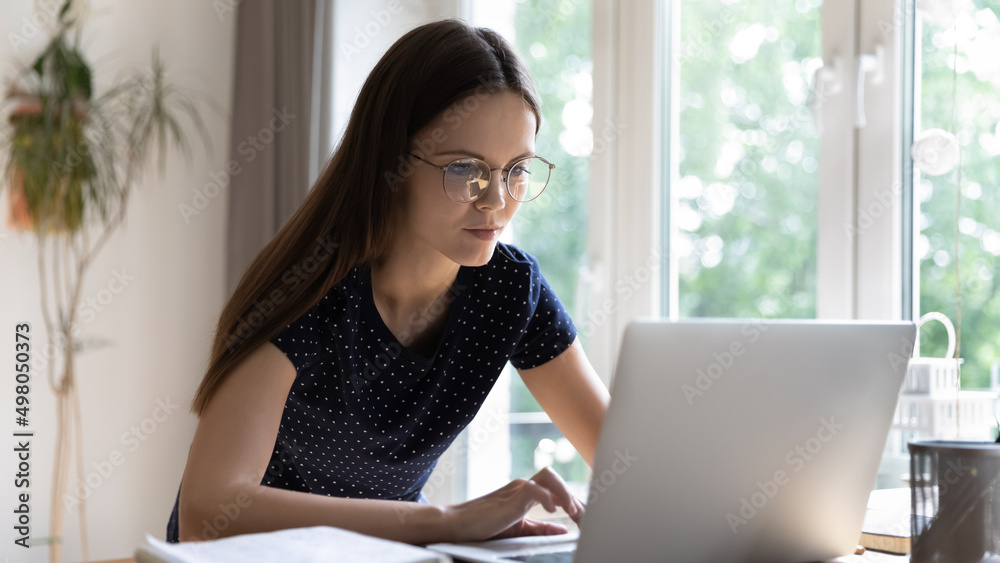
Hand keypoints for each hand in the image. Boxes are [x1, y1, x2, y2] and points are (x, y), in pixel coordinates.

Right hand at [443, 466, 584, 541]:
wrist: (456, 525)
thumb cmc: (482, 527)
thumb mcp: (519, 530)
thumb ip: (540, 529)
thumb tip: (562, 530)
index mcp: (525, 492)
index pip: (556, 489)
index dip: (573, 502)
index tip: (583, 519)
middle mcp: (523, 486)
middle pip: (555, 479)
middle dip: (574, 497)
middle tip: (583, 518)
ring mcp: (517, 489)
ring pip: (549, 477)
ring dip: (565, 493)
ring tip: (573, 512)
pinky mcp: (511, 497)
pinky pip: (535, 489)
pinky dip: (548, 499)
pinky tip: (553, 512)